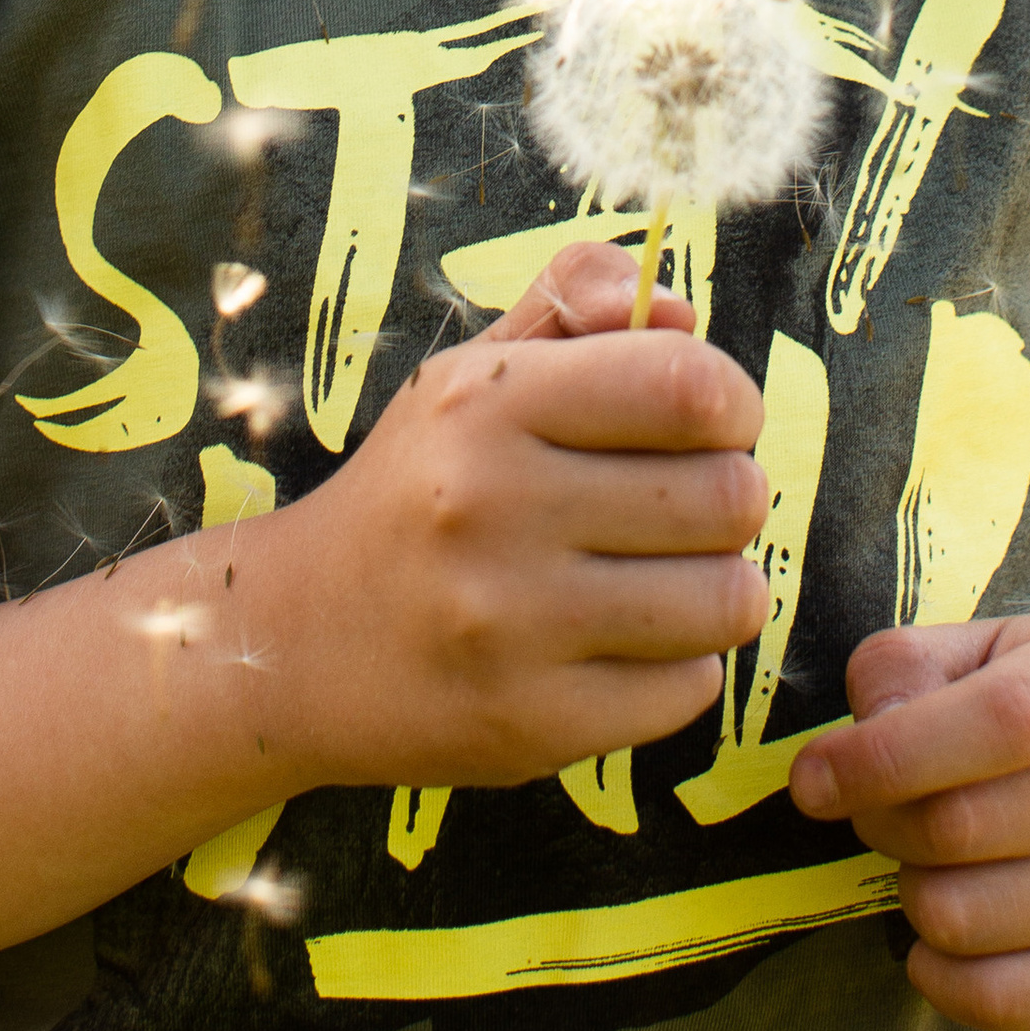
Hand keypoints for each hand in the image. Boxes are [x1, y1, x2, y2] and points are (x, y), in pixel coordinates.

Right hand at [265, 240, 769, 797]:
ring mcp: (509, 625)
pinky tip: (624, 645)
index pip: (688, 385)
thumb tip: (681, 310)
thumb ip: (574, 304)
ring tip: (668, 577)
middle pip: (727, 495)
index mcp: (487, 400)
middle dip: (732, 497)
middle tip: (688, 506)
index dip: (732, 402)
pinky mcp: (529, 726)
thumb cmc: (415, 489)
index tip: (715, 422)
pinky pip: (689, 691)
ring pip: (726, 600)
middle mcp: (491, 506)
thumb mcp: (469, 373)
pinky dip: (681, 668)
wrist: (297, 640)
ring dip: (720, 587)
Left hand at [788, 614, 1029, 1030]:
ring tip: (933, 862)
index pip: (1002, 721)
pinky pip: (1000, 1001)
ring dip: (911, 893)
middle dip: (883, 823)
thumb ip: (900, 673)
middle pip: (965, 827)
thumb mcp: (971, 654)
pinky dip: (936, 974)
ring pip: (965, 918)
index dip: (887, 755)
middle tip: (877, 812)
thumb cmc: (1025, 709)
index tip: (809, 780)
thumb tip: (853, 759)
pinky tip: (939, 935)